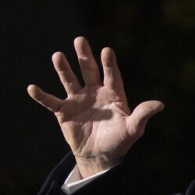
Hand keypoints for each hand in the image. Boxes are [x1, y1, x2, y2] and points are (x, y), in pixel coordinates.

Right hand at [27, 36, 163, 177]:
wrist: (101, 154)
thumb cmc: (120, 139)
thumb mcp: (133, 128)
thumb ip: (142, 114)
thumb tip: (161, 104)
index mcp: (113, 93)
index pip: (111, 75)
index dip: (109, 63)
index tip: (107, 50)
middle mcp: (95, 92)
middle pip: (89, 70)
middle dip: (85, 56)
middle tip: (80, 40)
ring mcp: (79, 100)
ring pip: (70, 80)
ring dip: (64, 69)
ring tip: (57, 55)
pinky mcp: (64, 111)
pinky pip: (51, 101)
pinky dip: (42, 96)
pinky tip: (32, 88)